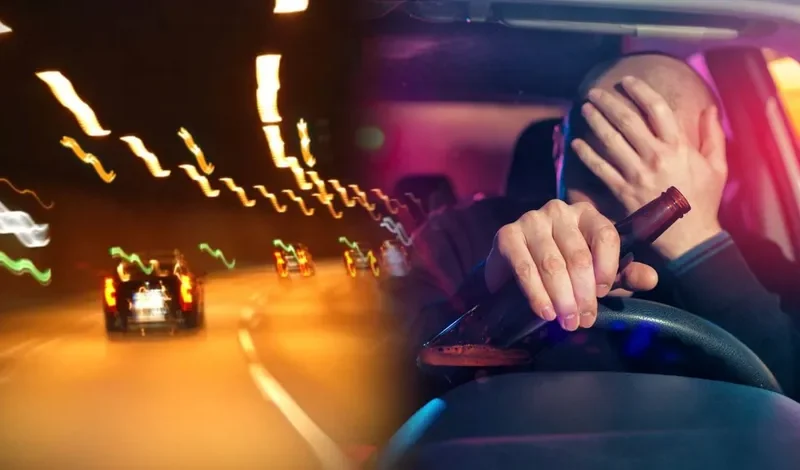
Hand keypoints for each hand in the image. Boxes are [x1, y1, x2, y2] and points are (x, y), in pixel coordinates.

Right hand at [484, 200, 657, 330]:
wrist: (515, 271)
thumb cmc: (564, 270)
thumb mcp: (599, 274)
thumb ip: (626, 275)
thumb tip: (651, 279)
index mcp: (587, 215)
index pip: (605, 235)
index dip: (607, 268)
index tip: (603, 294)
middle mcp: (560, 211)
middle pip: (578, 255)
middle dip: (583, 294)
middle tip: (583, 321)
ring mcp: (531, 221)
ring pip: (552, 264)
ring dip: (561, 298)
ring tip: (566, 322)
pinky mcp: (507, 235)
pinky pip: (525, 268)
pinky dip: (536, 294)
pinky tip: (544, 312)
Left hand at [571, 76, 727, 258]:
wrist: (690, 237)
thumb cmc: (703, 200)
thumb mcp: (717, 166)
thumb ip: (712, 136)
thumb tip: (710, 108)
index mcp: (679, 147)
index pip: (657, 109)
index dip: (639, 91)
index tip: (626, 81)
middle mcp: (656, 157)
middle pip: (627, 121)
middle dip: (608, 103)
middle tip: (594, 92)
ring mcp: (637, 175)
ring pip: (611, 142)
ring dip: (595, 122)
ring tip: (584, 109)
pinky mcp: (623, 192)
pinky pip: (600, 169)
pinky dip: (587, 155)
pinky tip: (576, 143)